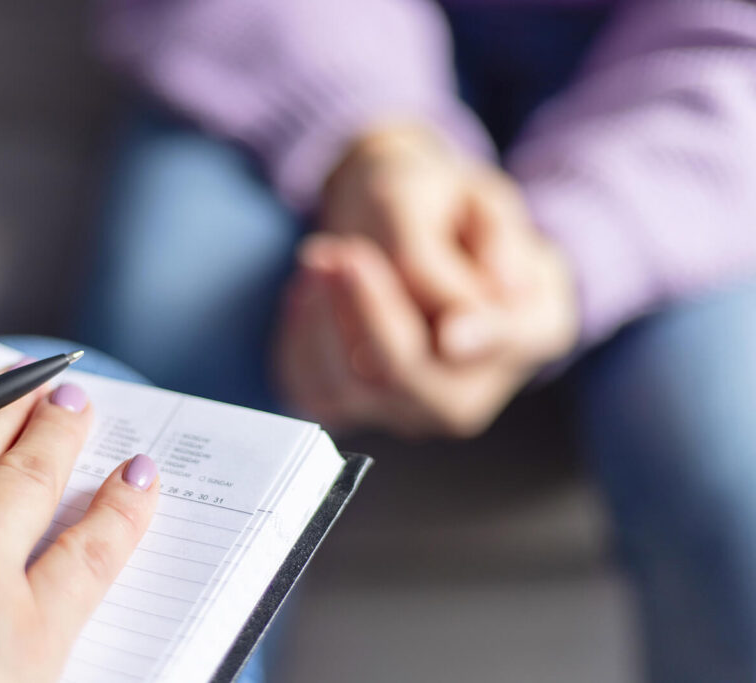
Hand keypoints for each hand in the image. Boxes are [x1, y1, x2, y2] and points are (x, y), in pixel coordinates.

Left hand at [275, 231, 575, 437]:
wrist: (413, 224)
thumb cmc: (452, 210)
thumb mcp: (474, 197)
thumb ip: (476, 255)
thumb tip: (466, 327)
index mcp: (535, 327)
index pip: (495, 342)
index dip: (455, 328)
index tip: (385, 278)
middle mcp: (477, 387)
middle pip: (408, 376)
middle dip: (362, 310)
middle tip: (338, 250)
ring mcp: (415, 408)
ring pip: (351, 389)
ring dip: (320, 320)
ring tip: (320, 258)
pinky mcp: (358, 408)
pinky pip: (313, 392)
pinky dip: (299, 338)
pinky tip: (308, 292)